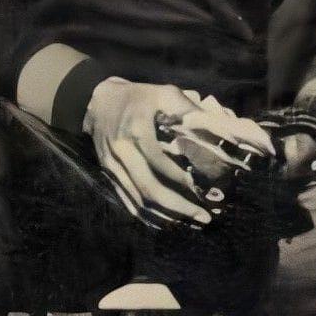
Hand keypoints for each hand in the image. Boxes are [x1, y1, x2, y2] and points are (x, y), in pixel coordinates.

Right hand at [85, 78, 212, 228]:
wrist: (99, 101)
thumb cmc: (138, 97)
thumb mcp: (163, 93)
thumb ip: (188, 109)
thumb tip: (216, 129)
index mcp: (137, 132)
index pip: (161, 165)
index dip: (184, 182)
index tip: (207, 192)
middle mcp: (122, 152)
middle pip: (149, 189)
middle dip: (179, 207)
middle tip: (204, 217)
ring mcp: (112, 166)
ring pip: (138, 200)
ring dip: (165, 216)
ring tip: (190, 222)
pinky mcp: (108, 175)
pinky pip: (127, 201)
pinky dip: (147, 216)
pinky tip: (167, 222)